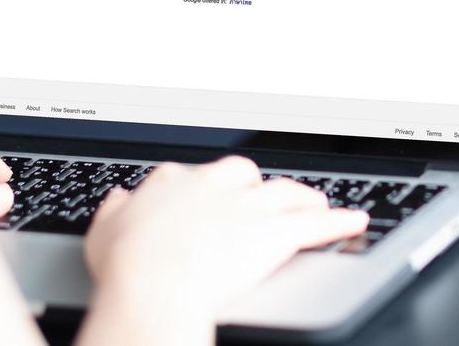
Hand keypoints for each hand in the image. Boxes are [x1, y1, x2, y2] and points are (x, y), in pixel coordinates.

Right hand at [80, 156, 366, 343]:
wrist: (154, 283)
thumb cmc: (127, 266)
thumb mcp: (104, 234)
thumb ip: (114, 213)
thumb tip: (119, 200)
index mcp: (173, 183)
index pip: (194, 175)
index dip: (205, 186)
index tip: (208, 195)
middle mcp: (214, 187)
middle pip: (244, 174)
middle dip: (257, 185)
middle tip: (266, 197)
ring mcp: (247, 207)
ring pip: (284, 192)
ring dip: (301, 197)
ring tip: (314, 201)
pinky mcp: (275, 232)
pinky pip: (316, 224)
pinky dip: (339, 222)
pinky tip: (355, 221)